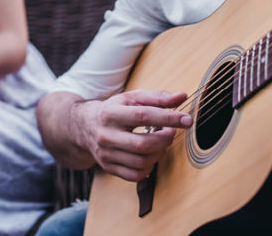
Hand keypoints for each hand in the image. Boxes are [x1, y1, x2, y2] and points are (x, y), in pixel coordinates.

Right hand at [75, 90, 190, 181]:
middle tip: (170, 132)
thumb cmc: (114, 110)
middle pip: (143, 144)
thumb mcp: (132, 98)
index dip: (168, 118)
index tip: (187, 120)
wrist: (84, 126)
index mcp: (111, 113)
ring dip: (159, 153)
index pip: (143, 116)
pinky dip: (149, 167)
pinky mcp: (108, 167)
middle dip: (165, 139)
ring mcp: (106, 154)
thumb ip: (157, 97)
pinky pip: (135, 175)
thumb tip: (182, 97)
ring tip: (160, 143)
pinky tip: (150, 156)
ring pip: (141, 161)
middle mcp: (106, 135)